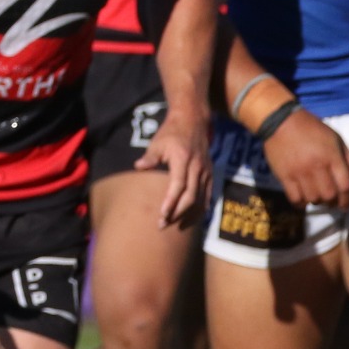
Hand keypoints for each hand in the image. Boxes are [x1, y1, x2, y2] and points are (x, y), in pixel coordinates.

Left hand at [138, 111, 211, 226]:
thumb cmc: (171, 133)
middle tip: (163, 225)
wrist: (193, 121)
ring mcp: (206, 171)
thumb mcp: (157, 142)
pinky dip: (201, 209)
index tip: (162, 215)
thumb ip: (150, 157)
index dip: (171, 202)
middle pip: (190, 196)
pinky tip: (192, 219)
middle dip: (177, 213)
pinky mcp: (210, 174)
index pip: (178, 186)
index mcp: (183, 159)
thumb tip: (138, 167)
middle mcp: (197, 167)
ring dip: (189, 215)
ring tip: (176, 227)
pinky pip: (208, 195)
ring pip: (201, 199)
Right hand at [258, 109, 348, 209]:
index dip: (348, 199)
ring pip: (313, 198)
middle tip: (331, 202)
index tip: (346, 205)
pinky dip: (301, 203)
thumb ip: (348, 159)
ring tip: (317, 198)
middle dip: (333, 202)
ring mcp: (299, 172)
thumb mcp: (335, 138)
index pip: (345, 185)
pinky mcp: (284, 176)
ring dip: (317, 202)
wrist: (281, 121)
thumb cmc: (311, 128)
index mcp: (332, 157)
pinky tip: (303, 199)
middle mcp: (317, 167)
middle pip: (329, 195)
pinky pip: (295, 197)